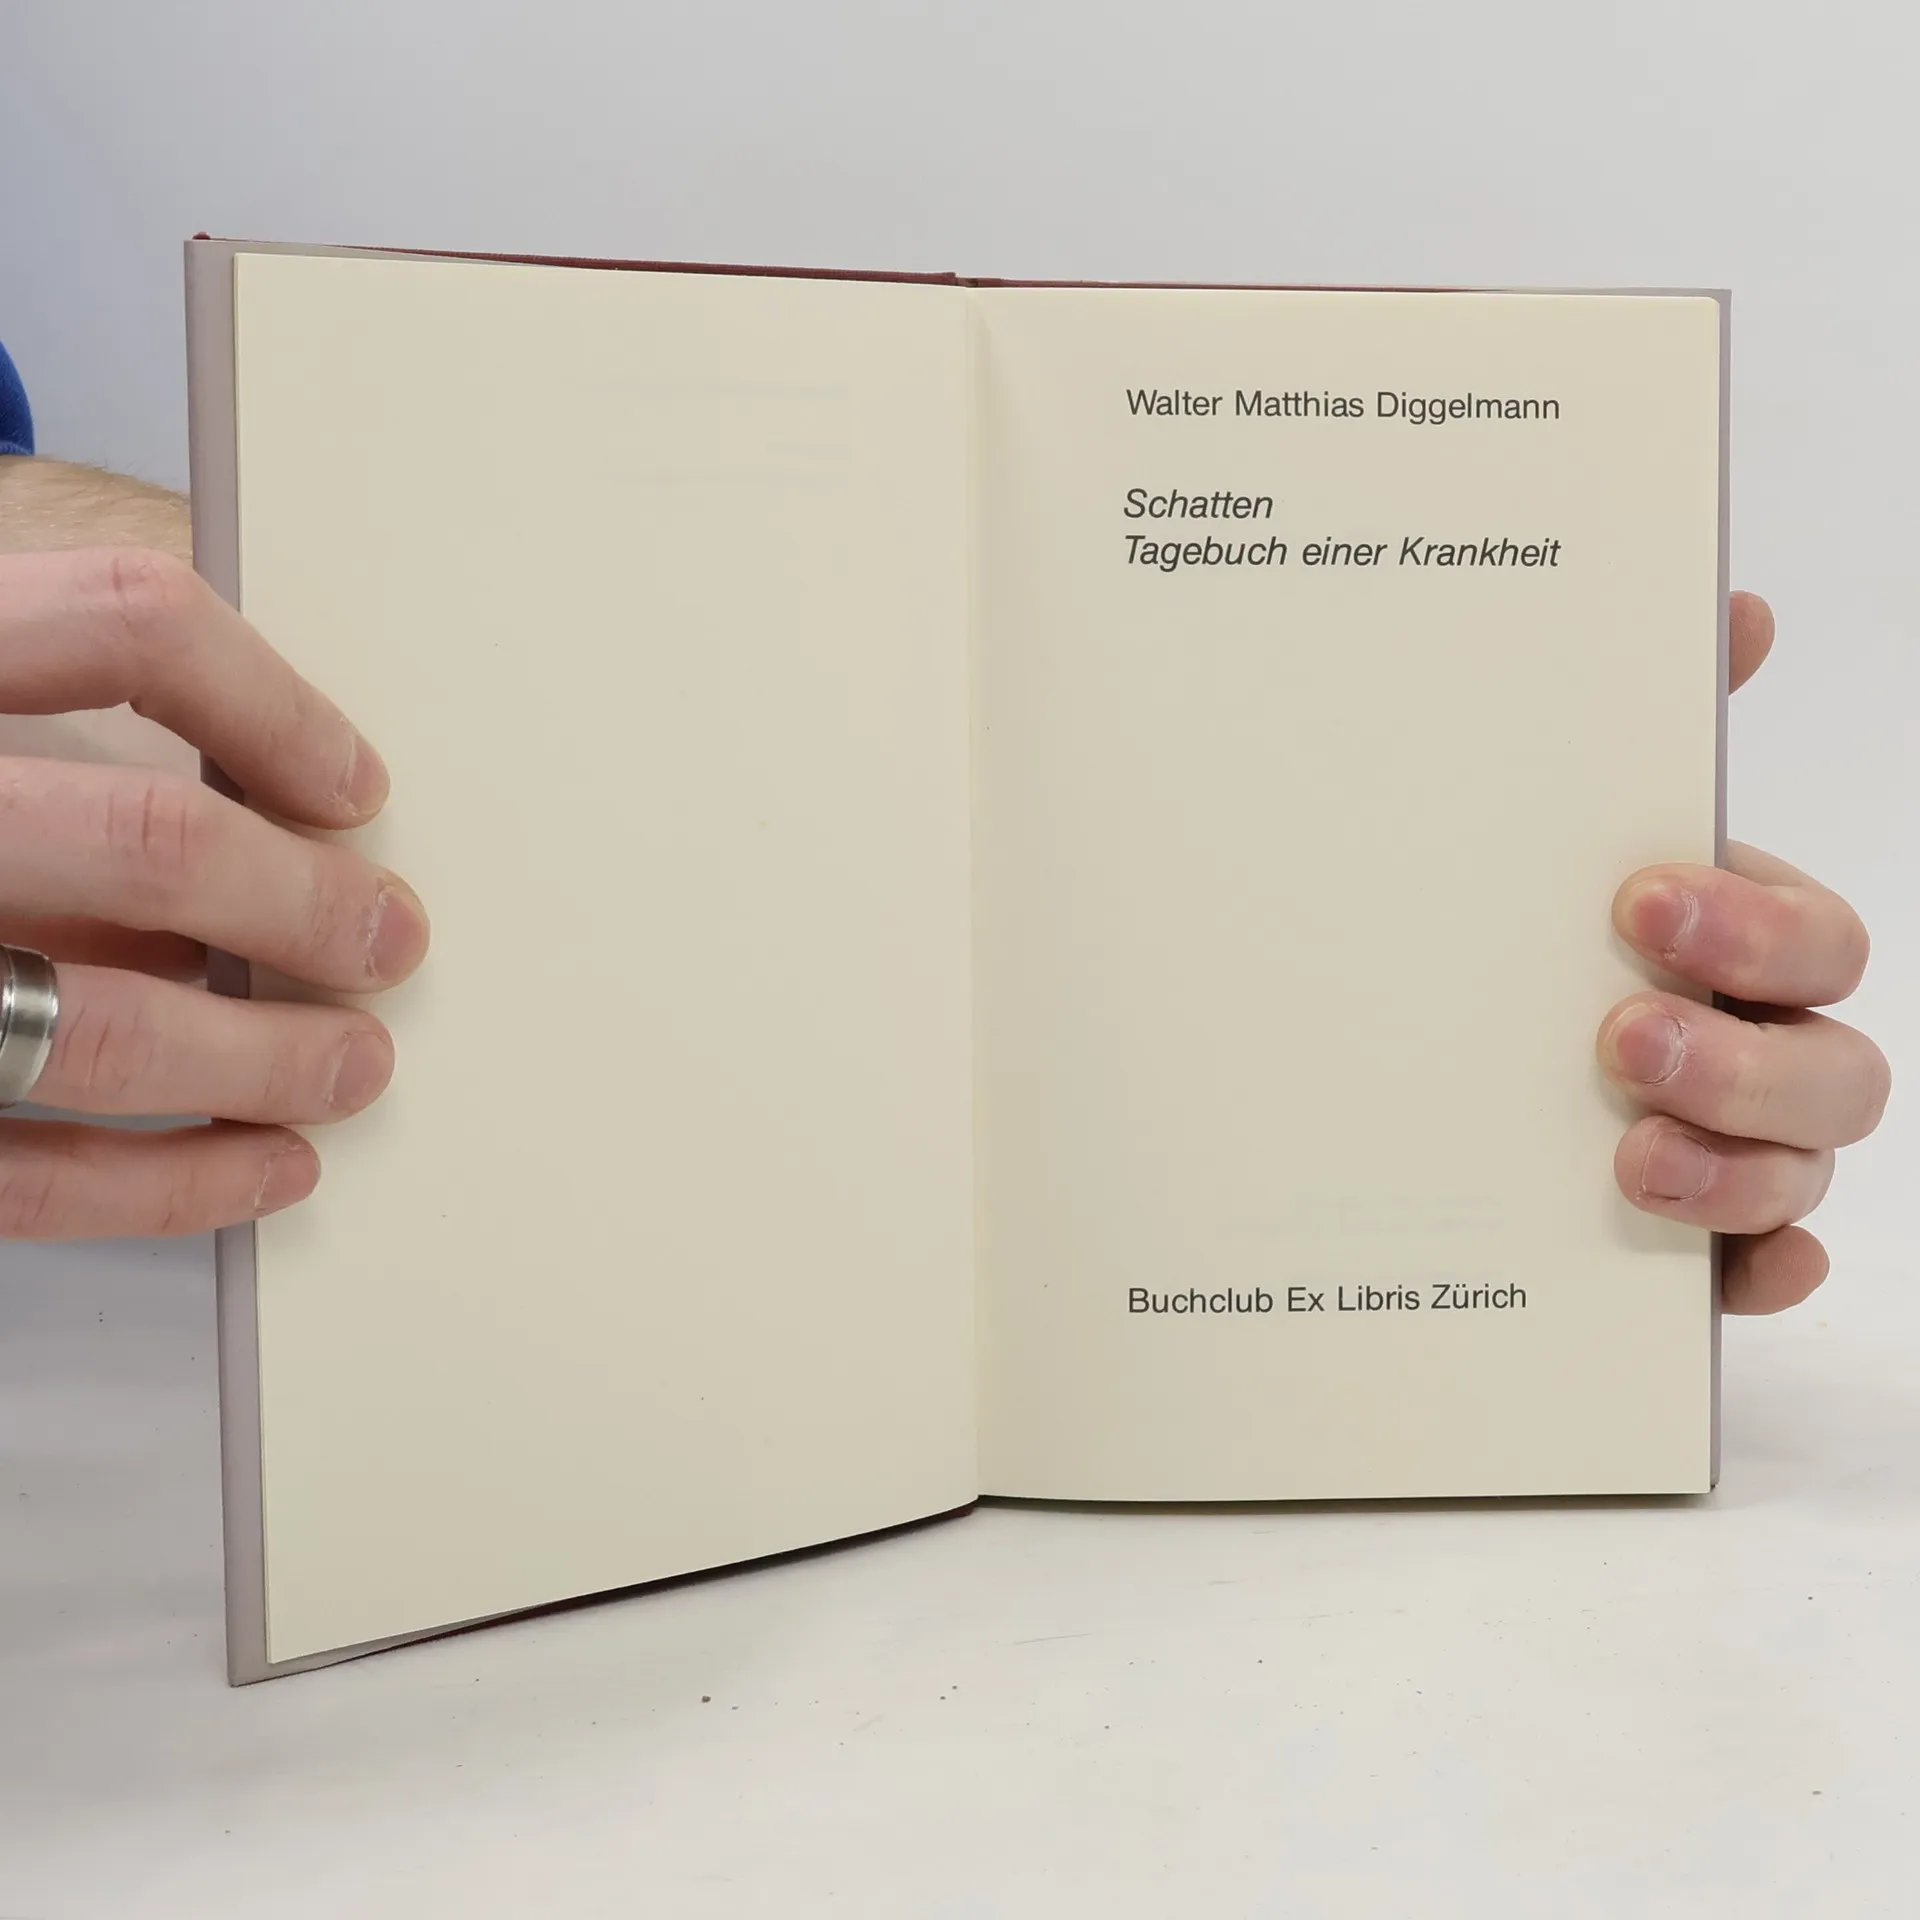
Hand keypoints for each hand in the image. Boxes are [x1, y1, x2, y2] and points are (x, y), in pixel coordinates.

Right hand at [0, 547, 428, 1238]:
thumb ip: (46, 719)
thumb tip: (268, 822)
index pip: (124, 623)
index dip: (273, 703)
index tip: (359, 785)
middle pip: (143, 839)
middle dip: (305, 904)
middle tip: (391, 938)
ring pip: (97, 1027)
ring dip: (266, 1060)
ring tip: (353, 1067)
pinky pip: (25, 1180)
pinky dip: (169, 1184)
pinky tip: (264, 1169)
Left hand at [1599, 592, 1888, 1312]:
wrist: (1426, 1029)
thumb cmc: (1534, 924)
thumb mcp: (1559, 828)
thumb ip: (1643, 736)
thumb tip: (1735, 603)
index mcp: (1743, 948)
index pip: (1816, 944)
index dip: (1752, 926)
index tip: (1635, 900)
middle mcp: (1764, 1050)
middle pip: (1835, 1073)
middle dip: (1740, 1059)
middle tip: (1620, 1036)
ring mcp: (1741, 1152)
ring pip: (1802, 1177)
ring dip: (1733, 1170)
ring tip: (1626, 1153)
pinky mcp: (1698, 1239)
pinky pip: (1764, 1270)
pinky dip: (1755, 1273)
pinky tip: (1715, 1275)